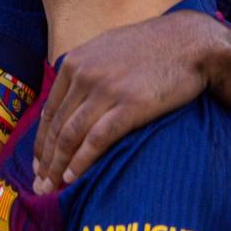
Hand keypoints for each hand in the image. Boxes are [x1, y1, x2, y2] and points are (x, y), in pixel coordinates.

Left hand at [33, 10, 222, 192]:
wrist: (191, 42)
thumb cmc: (153, 47)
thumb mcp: (108, 48)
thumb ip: (86, 67)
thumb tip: (71, 90)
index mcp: (75, 63)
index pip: (50, 111)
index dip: (41, 141)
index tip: (38, 163)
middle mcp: (84, 76)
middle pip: (57, 126)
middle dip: (45, 159)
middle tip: (39, 185)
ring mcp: (106, 90)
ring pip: (71, 135)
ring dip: (57, 165)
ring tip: (51, 188)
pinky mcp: (130, 105)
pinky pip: (97, 139)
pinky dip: (81, 161)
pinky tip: (73, 178)